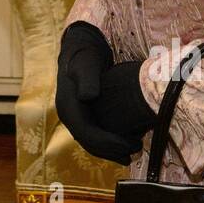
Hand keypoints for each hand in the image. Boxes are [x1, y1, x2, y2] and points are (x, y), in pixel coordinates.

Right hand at [55, 22, 140, 164]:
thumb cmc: (85, 56)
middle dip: (111, 151)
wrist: (80, 49)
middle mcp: (69, 116)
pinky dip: (109, 143)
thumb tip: (87, 96)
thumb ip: (87, 80)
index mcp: (68, 107)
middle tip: (135, 152)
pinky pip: (94, 135)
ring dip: (111, 151)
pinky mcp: (83, 115)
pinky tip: (125, 143)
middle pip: (89, 143)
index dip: (107, 143)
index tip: (128, 146)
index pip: (86, 134)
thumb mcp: (86, 65)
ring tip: (133, 153)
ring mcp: (75, 117)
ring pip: (91, 142)